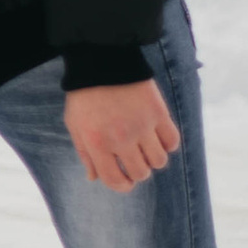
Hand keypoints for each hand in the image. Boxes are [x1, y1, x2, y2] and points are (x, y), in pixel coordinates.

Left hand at [64, 79, 181, 192]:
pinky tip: (158, 136)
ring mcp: (141, 126)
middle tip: (135, 160)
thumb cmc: (85, 96)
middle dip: (138, 171)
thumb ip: (85, 153)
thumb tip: (94, 178)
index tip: (126, 182)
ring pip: (159, 161)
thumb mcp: (75, 125)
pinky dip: (167, 144)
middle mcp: (120, 138)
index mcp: (97, 143)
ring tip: (146, 147)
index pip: (115, 180)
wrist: (102, 61)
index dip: (122, 186)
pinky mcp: (158, 113)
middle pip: (140, 173)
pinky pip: (172, 141)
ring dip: (153, 159)